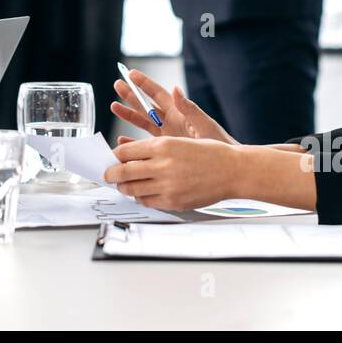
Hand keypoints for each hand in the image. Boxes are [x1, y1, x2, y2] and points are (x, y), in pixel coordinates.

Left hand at [103, 136, 242, 211]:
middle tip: (108, 175)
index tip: (112, 158)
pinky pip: (147, 202)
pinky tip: (143, 193)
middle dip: (111, 175)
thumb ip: (153, 148)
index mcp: (163, 145)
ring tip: (124, 185)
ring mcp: (167, 186)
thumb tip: (129, 154)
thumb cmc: (210, 153)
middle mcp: (162, 165)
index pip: (125, 152)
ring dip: (124, 188)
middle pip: (122, 172)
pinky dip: (141, 198)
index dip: (115, 156)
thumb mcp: (180, 140)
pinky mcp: (173, 202)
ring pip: (132, 189)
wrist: (233, 171)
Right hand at [110, 68, 237, 144]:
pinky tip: (122, 142)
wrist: (225, 168)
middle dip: (131, 95)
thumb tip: (176, 89)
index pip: (158, 94)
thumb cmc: (219, 143)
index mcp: (179, 112)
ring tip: (114, 106)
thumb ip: (189, 108)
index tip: (130, 73)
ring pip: (143, 122)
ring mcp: (167, 135)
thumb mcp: (204, 125)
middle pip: (146, 105)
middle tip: (117, 84)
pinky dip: (132, 142)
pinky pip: (145, 144)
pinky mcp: (165, 149)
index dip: (144, 84)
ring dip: (129, 114)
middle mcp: (170, 121)